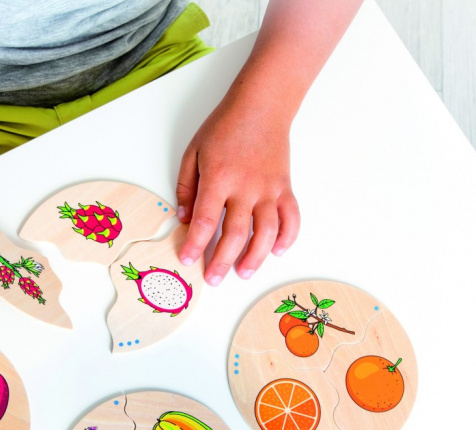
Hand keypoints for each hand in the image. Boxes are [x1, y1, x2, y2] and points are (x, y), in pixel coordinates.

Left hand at [176, 95, 299, 284]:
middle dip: (222, 261)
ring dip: (255, 258)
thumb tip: (184, 218)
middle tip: (213, 279)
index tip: (188, 259)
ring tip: (243, 273)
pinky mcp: (285, 188)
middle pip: (236, 234)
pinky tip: (276, 251)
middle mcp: (246, 187)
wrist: (262, 105)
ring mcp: (269, 189)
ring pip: (266, 233)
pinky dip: (287, 238)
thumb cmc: (225, 127)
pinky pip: (292, 218)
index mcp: (219, 178)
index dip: (195, 244)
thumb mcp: (193, 152)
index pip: (206, 220)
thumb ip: (186, 187)